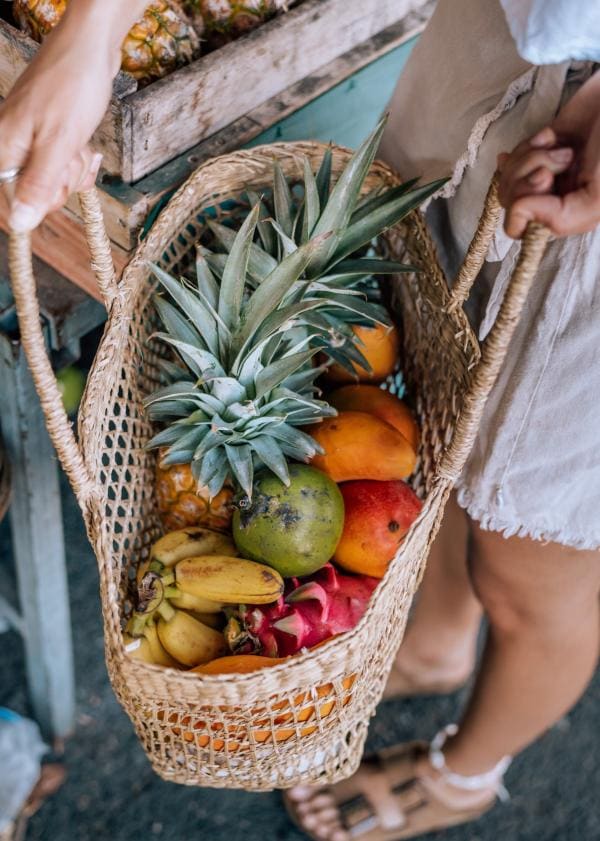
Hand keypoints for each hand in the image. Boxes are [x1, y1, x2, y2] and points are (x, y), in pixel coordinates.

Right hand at [0, 0, 147, 231]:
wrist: (89, 48)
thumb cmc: (72, 88)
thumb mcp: (59, 144)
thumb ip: (38, 185)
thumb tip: (19, 224)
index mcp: (4, 150)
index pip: (13, 204)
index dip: (39, 203)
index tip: (56, 184)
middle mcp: (12, 147)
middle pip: (37, 194)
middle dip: (63, 180)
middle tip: (70, 153)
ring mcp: (31, 141)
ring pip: (55, 180)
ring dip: (74, 167)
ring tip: (78, 141)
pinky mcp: (48, 137)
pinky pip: (64, 164)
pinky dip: (78, 158)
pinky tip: (84, 144)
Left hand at [498, 71, 599, 237]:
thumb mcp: (598, 196)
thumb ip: (561, 218)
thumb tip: (520, 211)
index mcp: (568, 216)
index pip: (520, 227)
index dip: (523, 204)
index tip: (546, 179)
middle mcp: (553, 199)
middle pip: (509, 200)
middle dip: (527, 175)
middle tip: (561, 158)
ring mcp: (546, 172)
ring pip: (509, 177)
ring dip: (531, 156)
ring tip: (562, 147)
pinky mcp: (540, 149)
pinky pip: (514, 154)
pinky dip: (529, 142)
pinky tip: (552, 137)